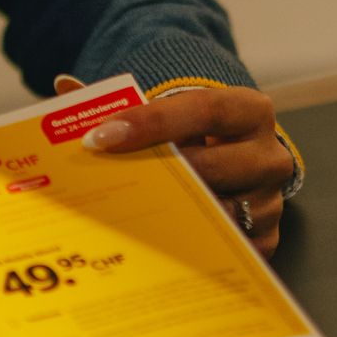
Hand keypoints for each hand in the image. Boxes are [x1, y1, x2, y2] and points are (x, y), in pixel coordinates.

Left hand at [68, 75, 299, 250]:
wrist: (238, 161)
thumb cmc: (197, 135)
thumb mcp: (170, 113)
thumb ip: (123, 102)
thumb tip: (66, 88)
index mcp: (250, 111)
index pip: (203, 110)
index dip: (150, 122)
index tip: (100, 136)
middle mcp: (270, 155)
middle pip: (212, 166)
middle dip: (157, 175)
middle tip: (104, 182)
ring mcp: (269, 201)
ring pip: (218, 213)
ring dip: (171, 216)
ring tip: (123, 216)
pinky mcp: (265, 239)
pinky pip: (223, 249)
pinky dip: (188, 247)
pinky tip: (151, 244)